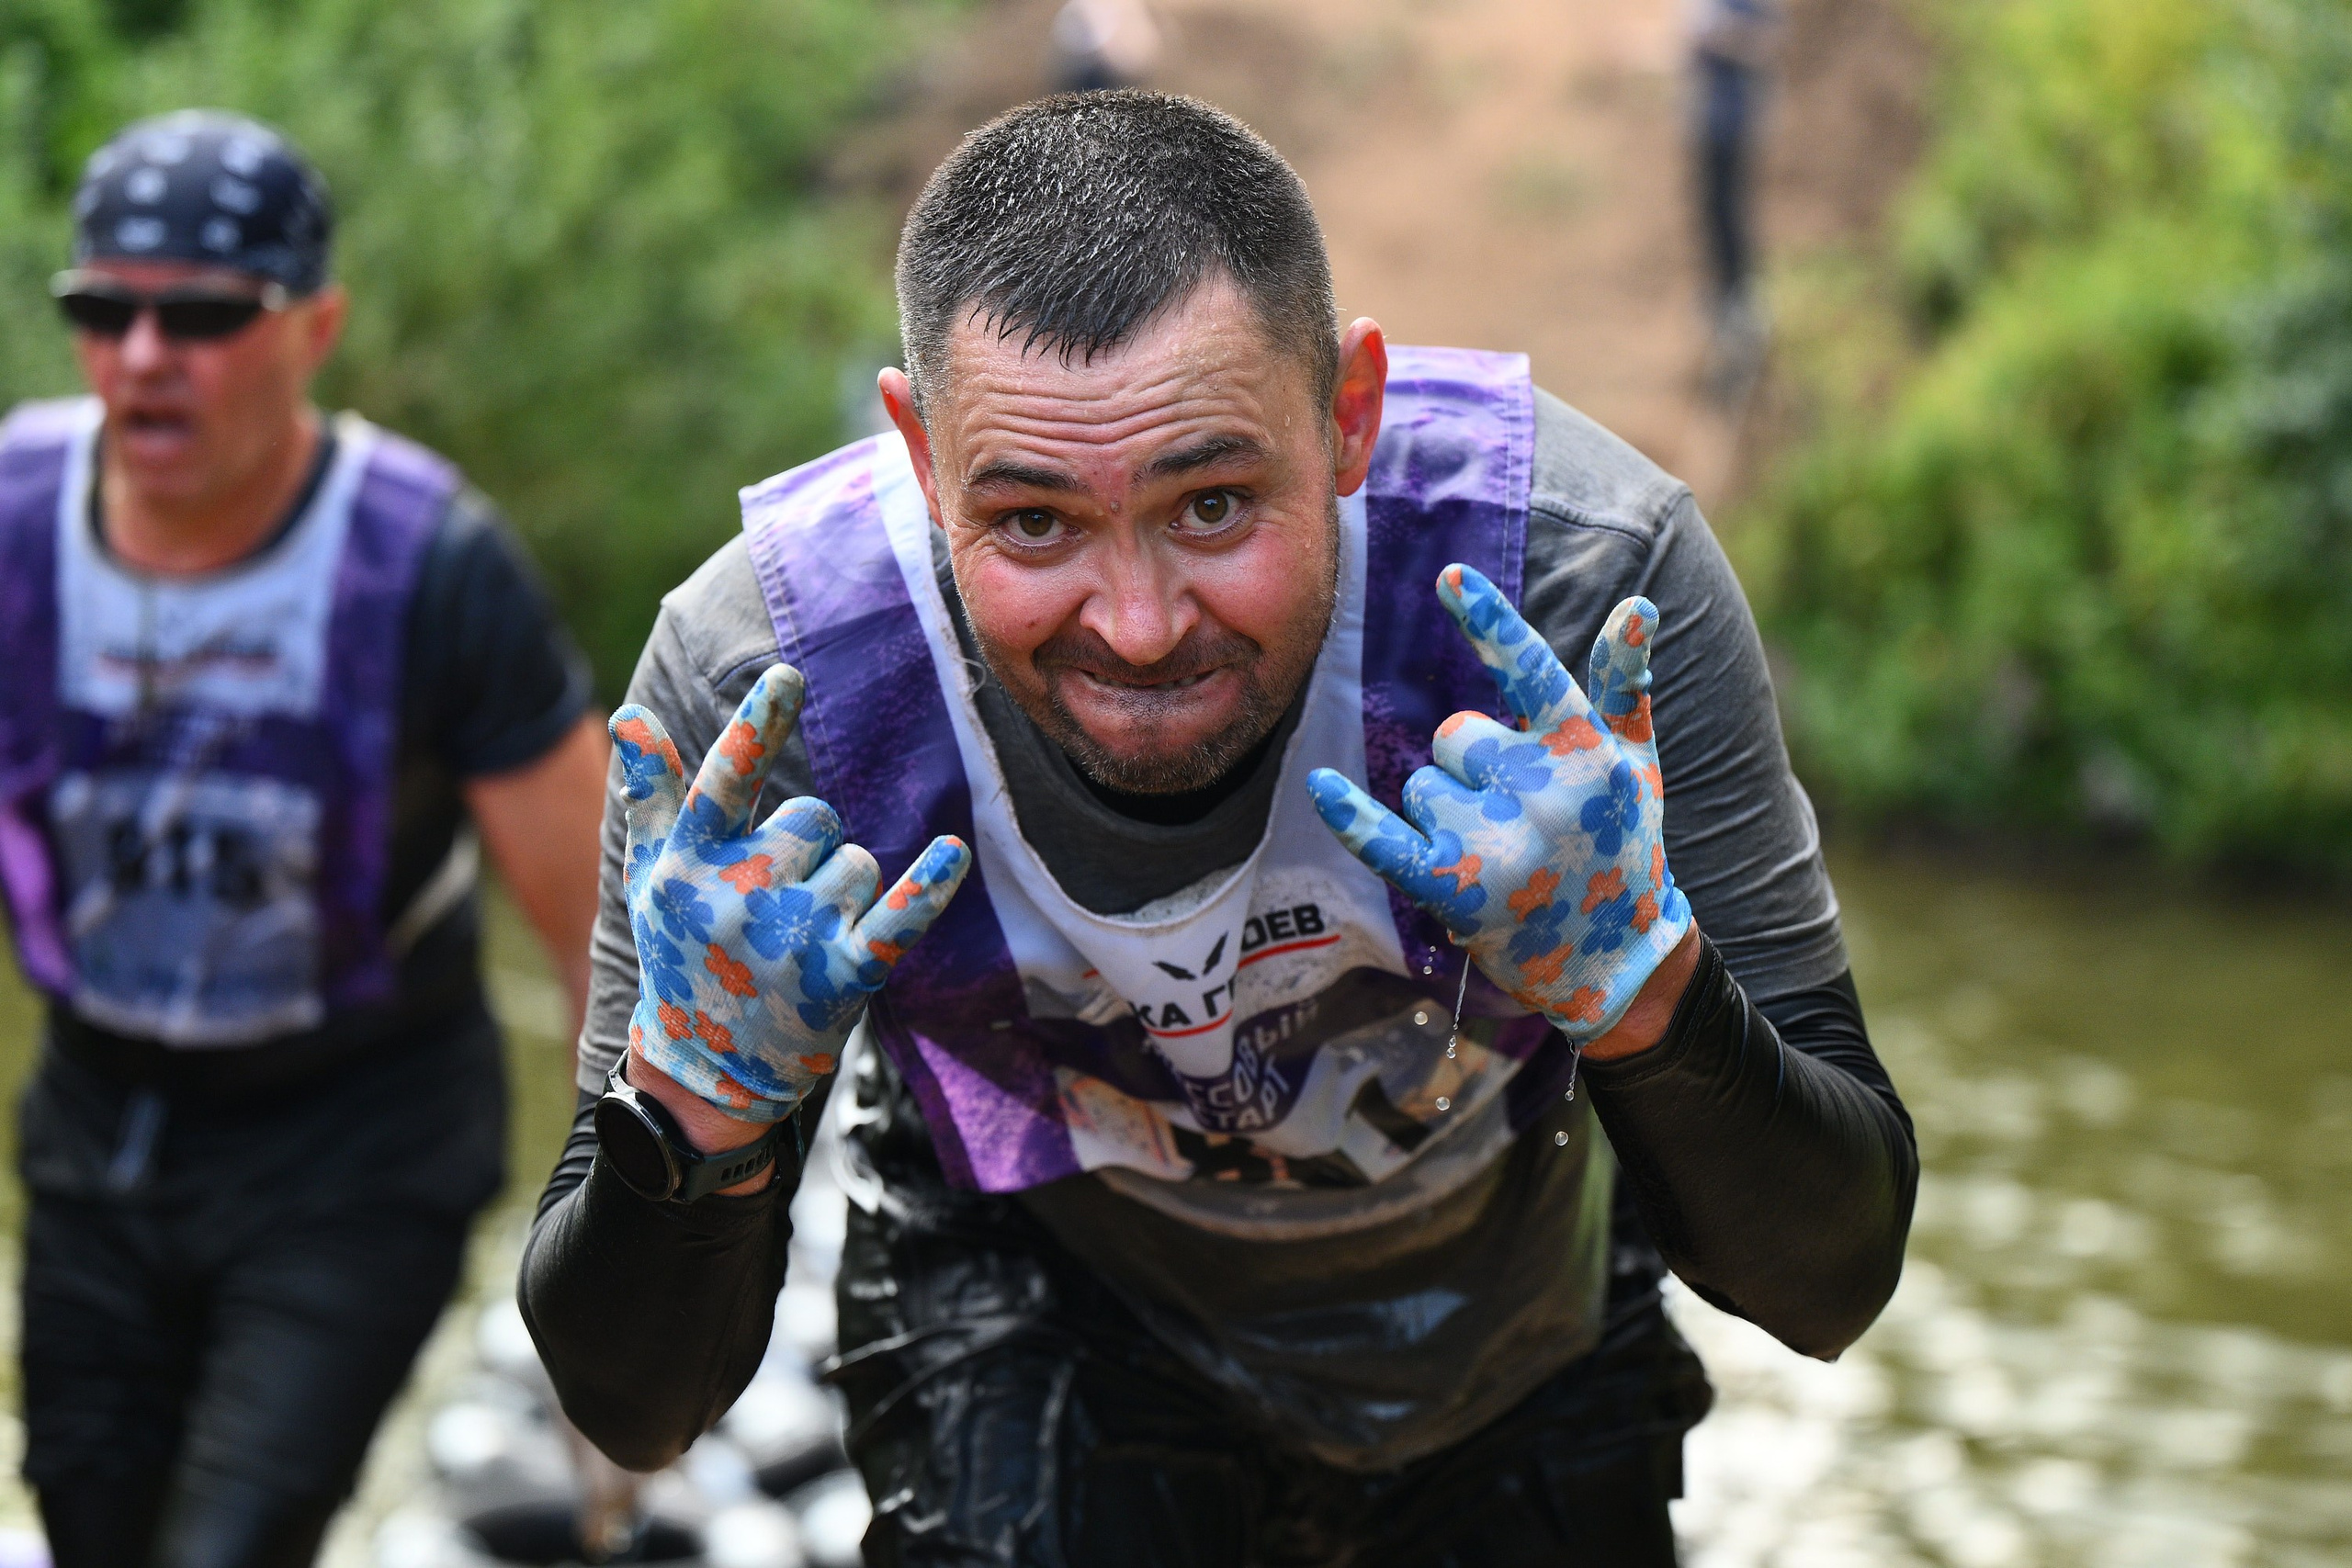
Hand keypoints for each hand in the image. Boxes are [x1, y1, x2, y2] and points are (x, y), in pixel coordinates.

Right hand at [610, 665, 971, 1121]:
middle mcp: (739, 899)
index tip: (787, 676)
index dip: (757, 727)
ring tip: (800, 939)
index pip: (725, 781)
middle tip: (773, 903)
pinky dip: (929, 886)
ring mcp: (794, 940)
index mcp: (689, 866)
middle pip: (814, 819)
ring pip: (856, 862)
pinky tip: (951, 852)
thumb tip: (631, 715)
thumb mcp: (653, 875)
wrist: (710, 1066)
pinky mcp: (844, 977)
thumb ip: (651, 795)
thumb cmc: (682, 950)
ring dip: (842, 890)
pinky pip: (901, 916)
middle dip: (804, 848)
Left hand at [1308, 565, 1691, 1040]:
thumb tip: (1638, 604)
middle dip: (1477, 770)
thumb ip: (1624, 684)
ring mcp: (1497, 845)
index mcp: (1586, 753)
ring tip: (1503, 857)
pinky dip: (1350, 815)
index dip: (1489, 624)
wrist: (1616, 959)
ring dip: (1449, 816)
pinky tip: (1321, 786)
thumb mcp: (1635, 762)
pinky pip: (1383, 837)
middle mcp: (1544, 795)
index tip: (1449, 577)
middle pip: (1457, 736)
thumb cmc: (1621, 842)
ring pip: (1424, 785)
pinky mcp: (1454, 889)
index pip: (1531, 673)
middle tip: (1524, 819)